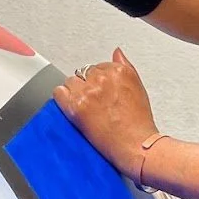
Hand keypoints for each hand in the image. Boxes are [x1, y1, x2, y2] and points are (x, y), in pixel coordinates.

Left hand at [55, 49, 160, 175]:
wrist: (136, 145)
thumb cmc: (138, 123)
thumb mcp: (138, 87)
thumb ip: (125, 66)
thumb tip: (117, 52)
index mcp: (119, 71)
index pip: (98, 67)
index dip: (98, 81)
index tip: (101, 93)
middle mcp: (103, 78)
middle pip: (83, 73)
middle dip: (87, 85)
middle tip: (95, 103)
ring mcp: (89, 91)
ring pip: (71, 82)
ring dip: (75, 93)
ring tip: (86, 108)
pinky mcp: (77, 106)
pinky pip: (59, 93)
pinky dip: (63, 100)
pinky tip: (73, 109)